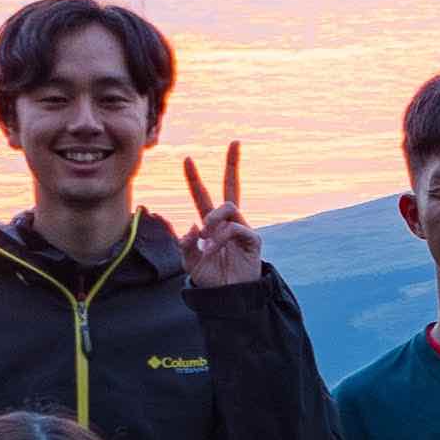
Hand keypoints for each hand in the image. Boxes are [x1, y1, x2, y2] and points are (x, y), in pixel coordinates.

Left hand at [176, 144, 263, 288]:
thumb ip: (185, 245)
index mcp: (211, 225)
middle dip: (232, 164)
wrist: (228, 297)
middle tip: (235, 142)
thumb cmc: (212, 279)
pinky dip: (222, 236)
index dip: (194, 179)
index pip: (203, 196)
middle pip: (232, 187)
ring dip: (212, 220)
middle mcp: (228, 222)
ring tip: (206, 240)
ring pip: (228, 206)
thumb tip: (194, 226)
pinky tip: (213, 248)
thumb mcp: (189, 262)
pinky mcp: (253, 239)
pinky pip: (236, 227)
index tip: (187, 159)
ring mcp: (242, 228)